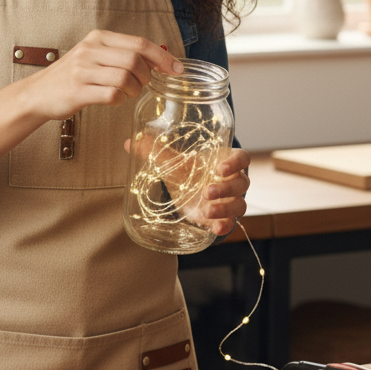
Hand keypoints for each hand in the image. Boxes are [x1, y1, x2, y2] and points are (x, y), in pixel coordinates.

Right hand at [21, 29, 181, 121]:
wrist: (38, 93)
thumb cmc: (73, 75)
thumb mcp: (95, 55)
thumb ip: (123, 53)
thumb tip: (161, 55)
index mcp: (98, 37)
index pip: (139, 43)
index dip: (162, 57)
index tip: (177, 69)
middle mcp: (90, 50)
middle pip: (135, 60)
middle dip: (147, 76)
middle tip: (143, 85)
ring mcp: (82, 70)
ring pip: (125, 78)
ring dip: (134, 90)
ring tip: (128, 93)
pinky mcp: (78, 91)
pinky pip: (112, 95)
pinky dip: (120, 100)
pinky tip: (114, 99)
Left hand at [124, 140, 249, 237]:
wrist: (189, 192)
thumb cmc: (188, 170)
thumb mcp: (173, 161)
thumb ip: (154, 151)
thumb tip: (128, 142)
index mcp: (226, 161)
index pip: (242, 158)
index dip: (235, 163)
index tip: (221, 169)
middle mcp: (233, 181)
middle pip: (241, 184)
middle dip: (226, 189)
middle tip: (207, 191)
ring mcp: (231, 201)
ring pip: (239, 205)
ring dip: (225, 209)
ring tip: (207, 210)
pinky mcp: (223, 218)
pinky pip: (231, 223)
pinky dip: (224, 225)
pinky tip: (215, 227)